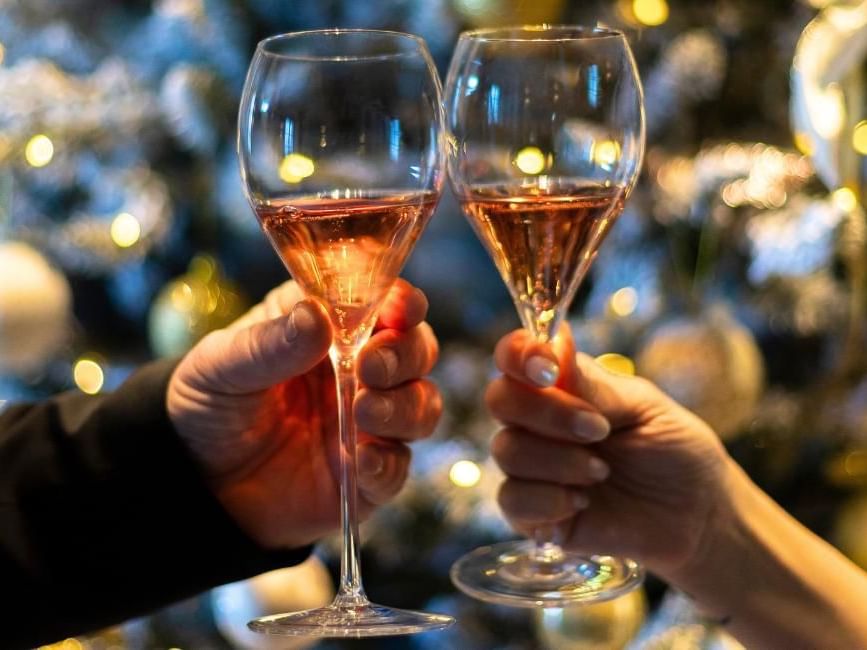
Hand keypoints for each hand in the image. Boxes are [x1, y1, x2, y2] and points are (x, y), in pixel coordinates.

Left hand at [167, 279, 439, 549]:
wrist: (197, 484)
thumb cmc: (210, 406)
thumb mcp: (220, 366)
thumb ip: (268, 343)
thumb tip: (315, 316)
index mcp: (329, 326)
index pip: (383, 302)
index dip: (402, 301)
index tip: (401, 308)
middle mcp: (359, 369)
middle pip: (417, 350)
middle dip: (406, 354)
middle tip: (371, 367)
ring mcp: (369, 423)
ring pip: (421, 406)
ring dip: (404, 406)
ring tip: (364, 413)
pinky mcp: (367, 475)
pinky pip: (397, 468)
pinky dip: (387, 463)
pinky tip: (361, 461)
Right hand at [486, 326, 731, 578]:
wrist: (699, 519)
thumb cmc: (676, 453)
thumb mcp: (646, 409)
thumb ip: (596, 386)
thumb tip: (556, 345)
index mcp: (562, 385)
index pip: (513, 356)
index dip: (518, 355)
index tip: (548, 370)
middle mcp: (537, 422)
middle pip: (500, 399)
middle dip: (548, 413)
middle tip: (599, 430)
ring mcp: (531, 468)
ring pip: (506, 450)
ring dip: (558, 461)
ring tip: (602, 473)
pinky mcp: (532, 514)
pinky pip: (511, 500)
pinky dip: (549, 501)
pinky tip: (583, 504)